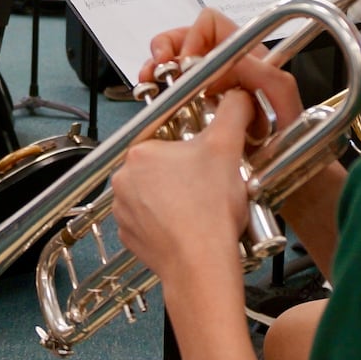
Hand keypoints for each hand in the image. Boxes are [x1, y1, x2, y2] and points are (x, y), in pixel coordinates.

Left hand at [113, 89, 255, 279]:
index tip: (204, 161)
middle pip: (158, 167)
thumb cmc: (209, 211)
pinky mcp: (128, 236)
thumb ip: (232, 112)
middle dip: (182, 174)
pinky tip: (187, 225)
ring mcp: (123, 210)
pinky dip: (165, 222)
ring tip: (199, 207)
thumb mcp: (227, 148)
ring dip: (173, 198)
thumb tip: (237, 96)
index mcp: (140, 152)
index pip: (165, 139)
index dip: (189, 149)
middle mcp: (123, 179)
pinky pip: (147, 221)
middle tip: (207, 185)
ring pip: (152, 194)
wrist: (201, 264)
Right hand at [140, 8, 304, 143]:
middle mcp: (225, 67)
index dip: (193, 38)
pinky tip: (150, 94)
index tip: (184, 64)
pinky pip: (170, 88)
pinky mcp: (195, 108)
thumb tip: (225, 57)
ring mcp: (208, 87)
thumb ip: (260, 71)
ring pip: (173, 62)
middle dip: (165, 47)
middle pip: (185, 38)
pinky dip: (156, 87)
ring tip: (149, 79)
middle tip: (157, 67)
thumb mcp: (282, 98)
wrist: (282, 177)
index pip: (210, 26)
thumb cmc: (289, 138)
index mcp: (246, 56)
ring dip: (156, 66)